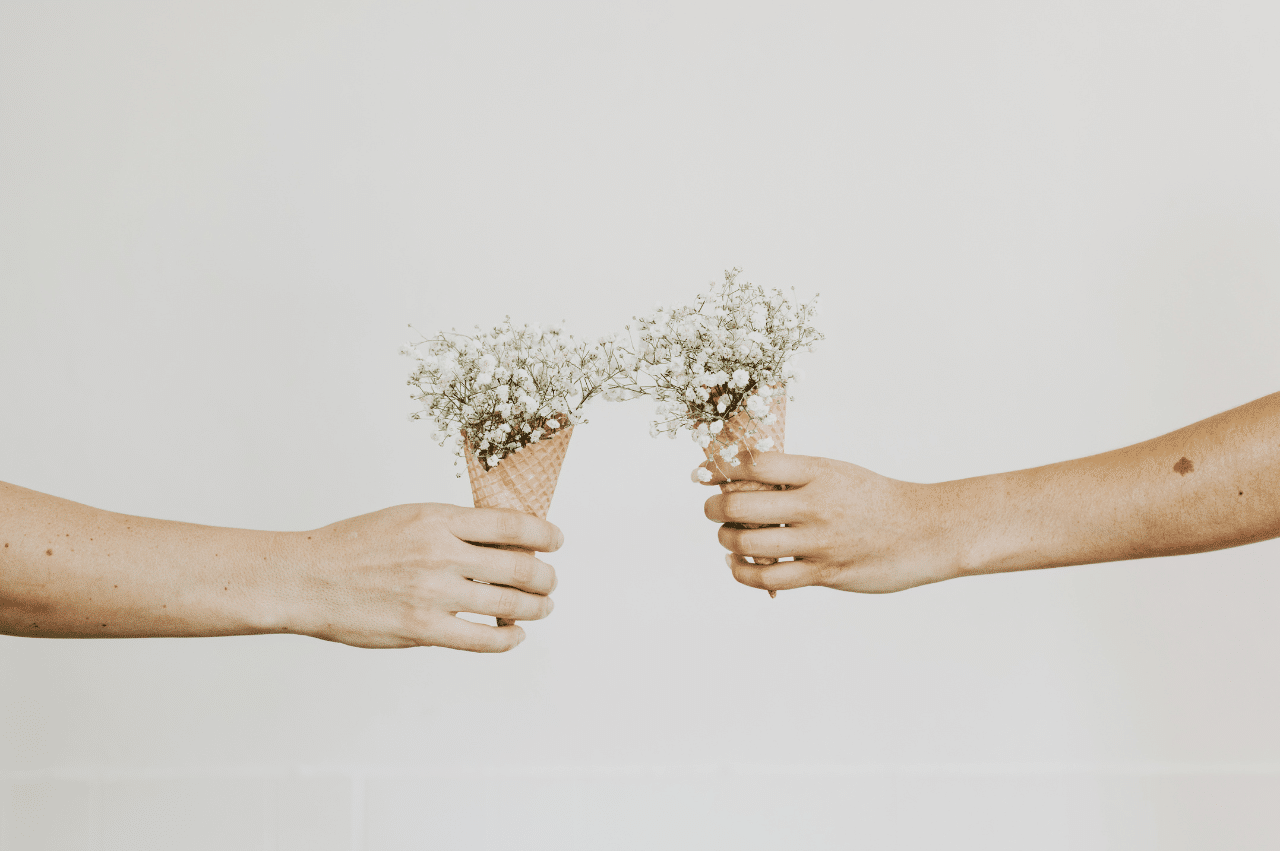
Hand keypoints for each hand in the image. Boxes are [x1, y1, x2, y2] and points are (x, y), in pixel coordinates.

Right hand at [285, 503, 561, 650]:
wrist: (307, 578)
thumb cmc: (353, 547)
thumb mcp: (406, 518)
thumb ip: (451, 528)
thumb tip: (500, 541)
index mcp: (438, 518)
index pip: (512, 523)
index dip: (544, 534)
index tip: (556, 541)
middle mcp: (441, 553)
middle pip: (520, 566)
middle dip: (546, 577)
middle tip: (550, 582)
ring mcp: (433, 592)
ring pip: (510, 603)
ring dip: (535, 608)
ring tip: (541, 608)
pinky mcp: (422, 628)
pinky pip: (483, 638)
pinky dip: (508, 639)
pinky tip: (514, 635)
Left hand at [699, 452, 961, 593]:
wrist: (925, 530)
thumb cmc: (876, 499)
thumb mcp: (837, 473)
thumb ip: (794, 477)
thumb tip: (743, 479)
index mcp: (817, 472)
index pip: (753, 464)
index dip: (721, 468)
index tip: (705, 474)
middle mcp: (815, 505)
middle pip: (739, 505)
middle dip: (714, 508)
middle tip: (712, 509)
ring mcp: (819, 542)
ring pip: (747, 543)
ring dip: (727, 540)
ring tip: (728, 537)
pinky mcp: (824, 574)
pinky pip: (768, 578)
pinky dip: (743, 572)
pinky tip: (738, 565)